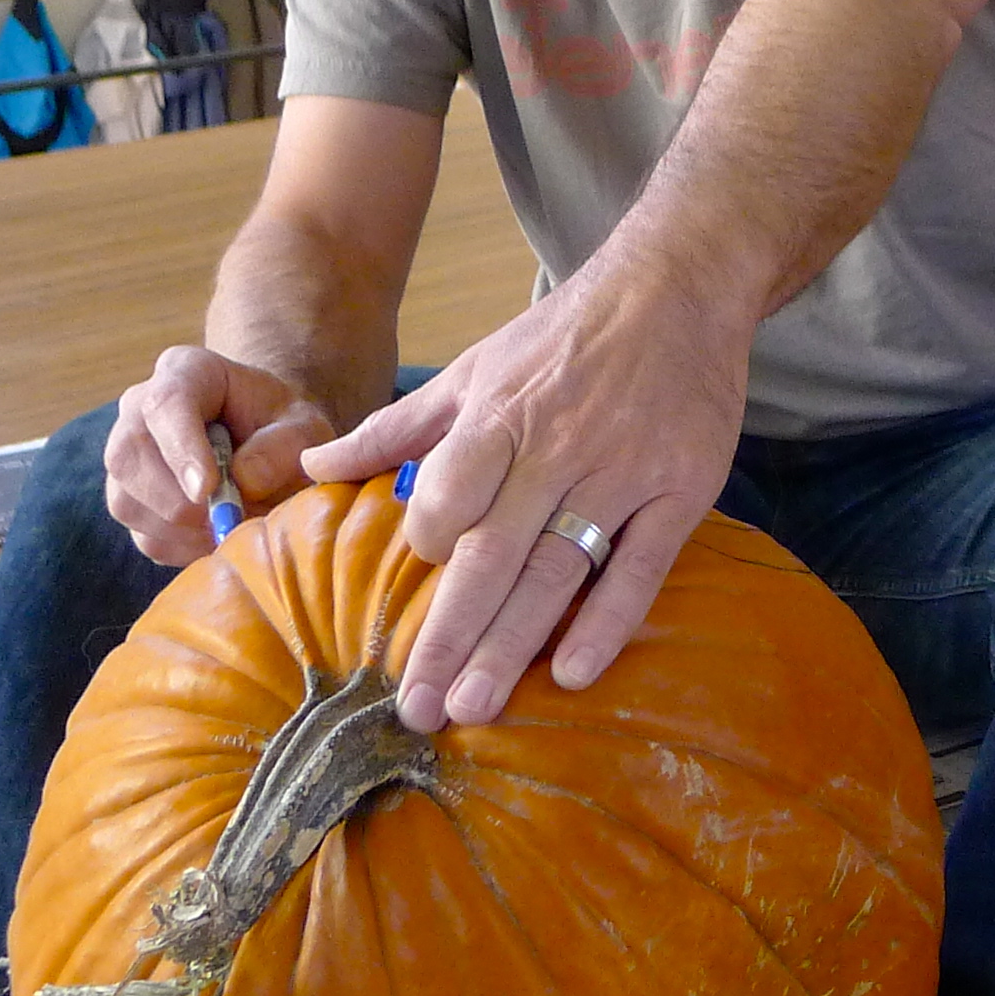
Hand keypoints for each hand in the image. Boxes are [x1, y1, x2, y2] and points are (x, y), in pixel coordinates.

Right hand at [102, 347, 337, 565]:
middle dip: (181, 500)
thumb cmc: (284, 428)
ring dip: (186, 529)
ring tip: (237, 524)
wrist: (268, 446)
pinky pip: (145, 536)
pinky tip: (219, 535)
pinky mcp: (130, 502)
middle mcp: (139, 409)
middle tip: (234, 519)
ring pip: (128, 502)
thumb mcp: (304, 428)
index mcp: (184, 372)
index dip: (181, 449)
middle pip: (129, 456)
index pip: (165, 404)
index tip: (208, 488)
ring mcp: (127, 457)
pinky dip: (186, 547)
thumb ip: (285, 447)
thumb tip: (243, 481)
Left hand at [300, 251, 749, 729]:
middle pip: (492, 554)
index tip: (417, 588)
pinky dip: (608, 620)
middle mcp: (555, 450)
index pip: (447, 502)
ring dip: (513, 643)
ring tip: (475, 706)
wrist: (676, 286)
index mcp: (498, 418)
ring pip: (557, 569)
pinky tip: (574, 672)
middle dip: (450, 634)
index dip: (429, 548)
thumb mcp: (474, 369)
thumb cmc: (564, 337)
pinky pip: (641, 566)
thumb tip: (312, 466)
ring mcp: (622, 473)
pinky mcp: (682, 490)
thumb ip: (397, 428)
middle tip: (418, 709)